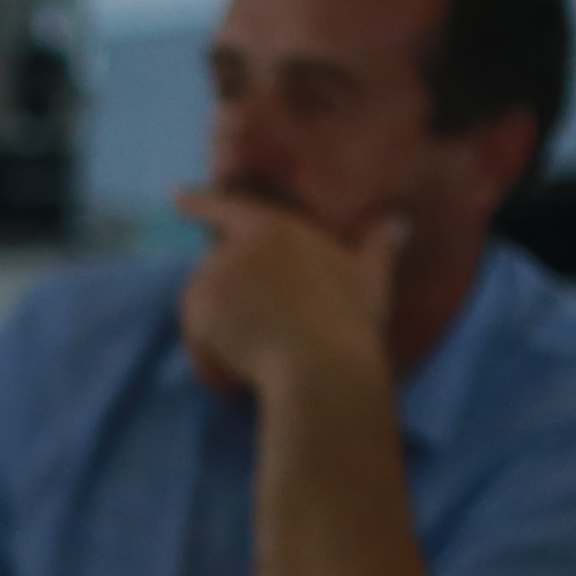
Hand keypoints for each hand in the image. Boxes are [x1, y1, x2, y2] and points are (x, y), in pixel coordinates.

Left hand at [172, 189, 402, 405]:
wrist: (323, 365)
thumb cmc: (352, 323)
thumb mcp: (369, 279)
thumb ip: (378, 249)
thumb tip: (400, 225)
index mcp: (275, 228)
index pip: (228, 209)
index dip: (201, 203)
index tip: (175, 195)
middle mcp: (237, 245)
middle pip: (216, 276)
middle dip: (232, 311)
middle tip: (267, 340)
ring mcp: (214, 275)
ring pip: (204, 315)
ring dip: (224, 343)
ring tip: (264, 362)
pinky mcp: (199, 310)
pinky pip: (197, 345)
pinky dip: (213, 367)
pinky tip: (240, 379)